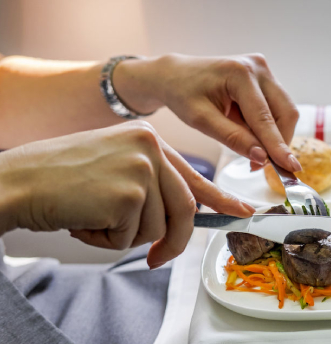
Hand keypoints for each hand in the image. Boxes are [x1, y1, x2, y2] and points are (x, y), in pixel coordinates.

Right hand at [0, 121, 254, 267]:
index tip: (241, 211)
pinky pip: (131, 238)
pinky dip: (106, 240)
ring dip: (123, 236)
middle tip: (156, 261)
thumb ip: (151, 184)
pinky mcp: (129, 194)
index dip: (219, 198)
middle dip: (173, 242)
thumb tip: (184, 215)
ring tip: (91, 216)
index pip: (193, 175)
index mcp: (149, 138)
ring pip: (157, 227)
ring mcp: (142, 168)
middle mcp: (151, 147)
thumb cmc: (60, 179)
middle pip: (185, 208)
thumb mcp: (114, 166)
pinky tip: (83, 219)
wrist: (17, 181)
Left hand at [114, 53, 300, 171]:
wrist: (175, 75)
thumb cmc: (183, 95)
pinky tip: (251, 135)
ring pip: (285, 111)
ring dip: (275, 135)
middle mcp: (258, 66)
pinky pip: (277, 107)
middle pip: (285, 112)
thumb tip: (262, 157)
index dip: (277, 145)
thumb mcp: (201, 121)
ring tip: (253, 151)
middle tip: (263, 166)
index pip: (264, 117)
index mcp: (240, 73)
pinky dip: (269, 127)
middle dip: (279, 142)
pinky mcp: (265, 77)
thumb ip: (233, 138)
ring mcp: (264, 70)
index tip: (290, 169)